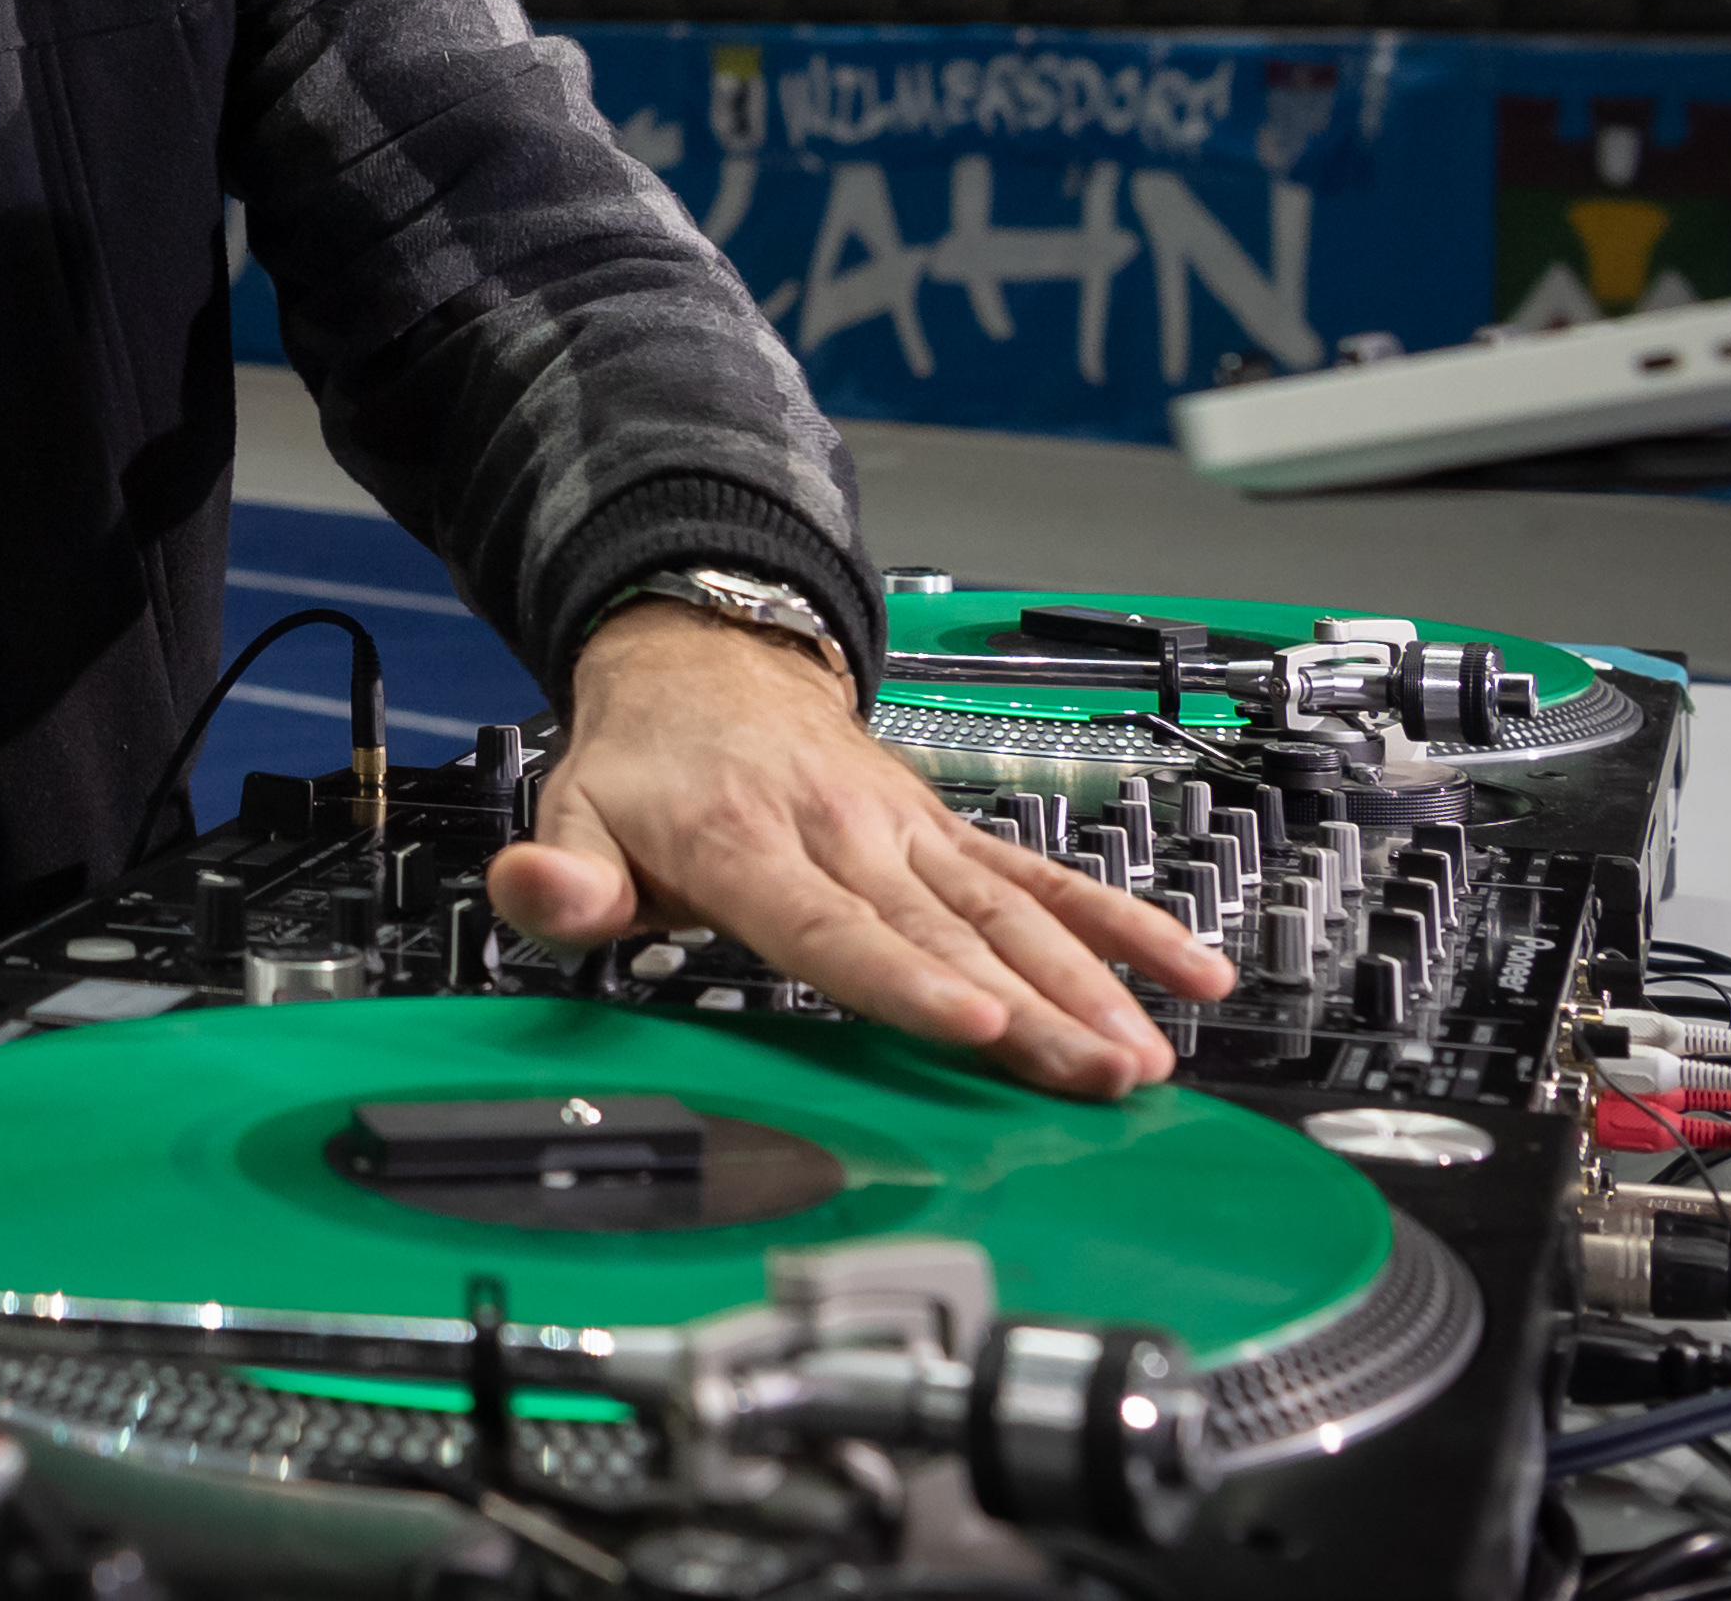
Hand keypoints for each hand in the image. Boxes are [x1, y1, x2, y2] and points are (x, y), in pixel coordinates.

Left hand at [486, 604, 1232, 1099]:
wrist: (703, 658)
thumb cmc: (643, 765)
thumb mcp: (573, 811)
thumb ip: (563, 875)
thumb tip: (543, 898)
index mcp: (745, 842)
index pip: (833, 926)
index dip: (907, 979)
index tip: (977, 1024)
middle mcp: (841, 832)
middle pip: (946, 931)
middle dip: (1034, 1007)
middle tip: (1103, 1072)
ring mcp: (906, 831)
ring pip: (1009, 911)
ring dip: (1088, 984)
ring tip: (1148, 1055)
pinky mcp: (945, 832)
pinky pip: (1039, 876)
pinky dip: (1118, 923)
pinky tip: (1187, 972)